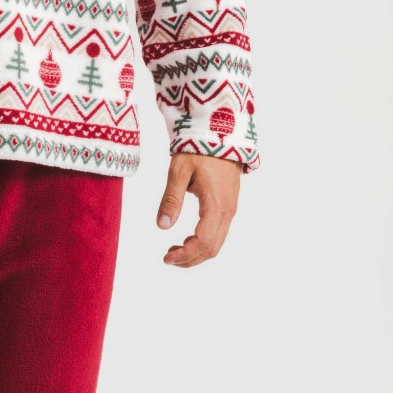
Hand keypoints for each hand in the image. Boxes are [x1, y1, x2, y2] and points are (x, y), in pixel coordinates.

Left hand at [156, 153, 240, 267]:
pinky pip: (219, 232)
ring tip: (174, 251)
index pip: (203, 241)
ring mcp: (230, 209)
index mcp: (215, 204)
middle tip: (168, 258)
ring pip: (217, 243)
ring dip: (197, 253)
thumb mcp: (179, 171)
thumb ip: (171, 199)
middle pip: (213, 248)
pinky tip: (187, 239)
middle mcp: (227, 211)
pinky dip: (204, 242)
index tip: (167, 258)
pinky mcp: (228, 206)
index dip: (186, 254)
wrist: (219, 134)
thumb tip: (162, 225)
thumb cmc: (197, 149)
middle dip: (190, 259)